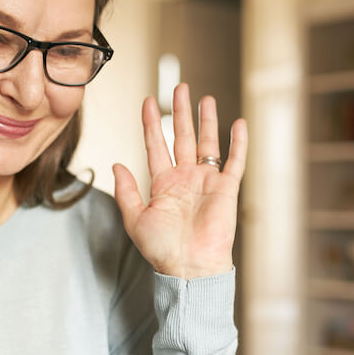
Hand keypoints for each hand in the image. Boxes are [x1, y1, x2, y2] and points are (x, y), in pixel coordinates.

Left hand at [112, 83, 247, 278]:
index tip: (147, 101)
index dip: (151, 123)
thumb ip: (125, 191)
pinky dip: (237, 143)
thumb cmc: (162, 249)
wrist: (189, 267)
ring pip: (207, 143)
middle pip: (182, 137)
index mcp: (162, 184)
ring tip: (205, 98)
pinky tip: (238, 123)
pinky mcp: (226, 189)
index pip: (155, 145)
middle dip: (180, 112)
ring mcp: (206, 182)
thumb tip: (115, 164)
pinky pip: (234, 161)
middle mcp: (184, 178)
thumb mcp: (134, 219)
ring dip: (206, 121)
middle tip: (179, 87)